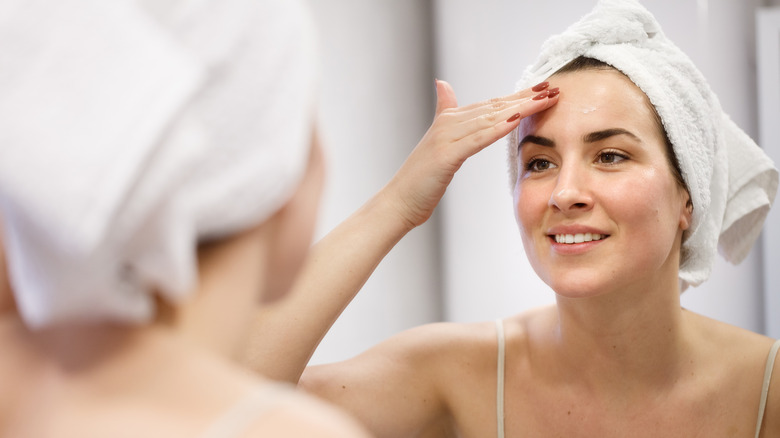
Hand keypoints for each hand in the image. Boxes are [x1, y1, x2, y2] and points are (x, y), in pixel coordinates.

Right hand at [384, 80, 558, 228]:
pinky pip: (477, 139)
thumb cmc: (420, 180)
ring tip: (545, 99)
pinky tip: (516, 121)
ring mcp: (446, 137)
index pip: (491, 104)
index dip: (518, 95)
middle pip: (495, 106)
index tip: (543, 88)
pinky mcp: (445, 155)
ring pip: (490, 118)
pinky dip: (497, 129)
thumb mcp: (436, 142)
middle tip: (553, 87)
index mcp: (449, 120)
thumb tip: (442, 85)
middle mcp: (448, 123)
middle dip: (526, 97)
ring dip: (520, 108)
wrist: (398, 202)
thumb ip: (443, 113)